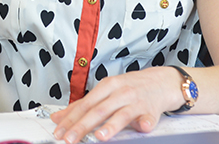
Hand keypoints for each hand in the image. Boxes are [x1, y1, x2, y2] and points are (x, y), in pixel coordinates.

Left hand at [50, 67, 183, 142]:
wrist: (160, 81)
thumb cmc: (130, 87)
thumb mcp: (105, 91)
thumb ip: (82, 105)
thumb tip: (58, 118)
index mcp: (106, 87)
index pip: (84, 104)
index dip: (70, 118)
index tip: (59, 131)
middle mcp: (120, 93)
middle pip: (98, 110)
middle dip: (82, 126)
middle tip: (70, 139)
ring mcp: (136, 101)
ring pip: (122, 114)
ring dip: (111, 126)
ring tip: (100, 136)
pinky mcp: (152, 110)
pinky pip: (148, 118)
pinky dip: (145, 123)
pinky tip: (142, 128)